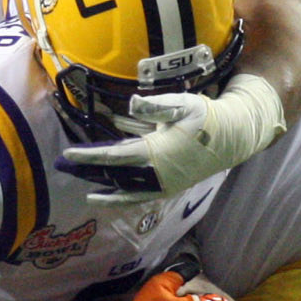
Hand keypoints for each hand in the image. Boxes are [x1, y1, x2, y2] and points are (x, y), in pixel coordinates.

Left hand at [56, 75, 284, 203]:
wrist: (234, 136)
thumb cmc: (206, 117)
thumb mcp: (182, 105)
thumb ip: (154, 107)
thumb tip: (131, 103)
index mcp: (156, 152)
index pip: (114, 157)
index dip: (89, 156)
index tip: (69, 155)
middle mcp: (157, 173)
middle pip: (115, 176)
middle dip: (90, 173)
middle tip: (65, 169)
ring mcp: (163, 184)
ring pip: (126, 191)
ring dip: (105, 190)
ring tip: (86, 191)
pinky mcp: (169, 188)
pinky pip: (139, 197)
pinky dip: (121, 198)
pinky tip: (104, 197)